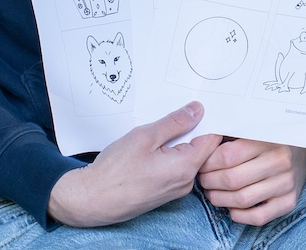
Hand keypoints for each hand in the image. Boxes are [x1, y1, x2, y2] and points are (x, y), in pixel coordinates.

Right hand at [47, 102, 222, 227]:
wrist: (92, 200)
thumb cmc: (115, 171)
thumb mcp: (145, 137)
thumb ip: (175, 123)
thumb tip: (198, 110)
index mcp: (186, 167)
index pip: (213, 139)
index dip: (209, 120)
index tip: (199, 106)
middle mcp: (187, 182)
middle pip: (202, 148)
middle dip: (191, 130)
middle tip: (172, 116)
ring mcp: (177, 189)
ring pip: (188, 157)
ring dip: (177, 142)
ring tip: (156, 134)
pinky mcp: (166, 192)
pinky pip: (177, 168)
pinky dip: (169, 155)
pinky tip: (151, 150)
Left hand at [198, 139, 305, 225]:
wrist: (301, 153)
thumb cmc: (268, 141)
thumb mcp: (253, 131)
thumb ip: (231, 136)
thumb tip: (201, 143)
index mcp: (268, 139)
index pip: (227, 156)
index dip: (208, 163)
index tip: (201, 164)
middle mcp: (280, 161)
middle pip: (232, 179)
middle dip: (209, 182)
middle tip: (203, 179)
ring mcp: (286, 183)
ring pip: (242, 200)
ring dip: (220, 199)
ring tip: (213, 192)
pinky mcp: (289, 201)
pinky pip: (257, 217)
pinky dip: (238, 214)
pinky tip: (232, 206)